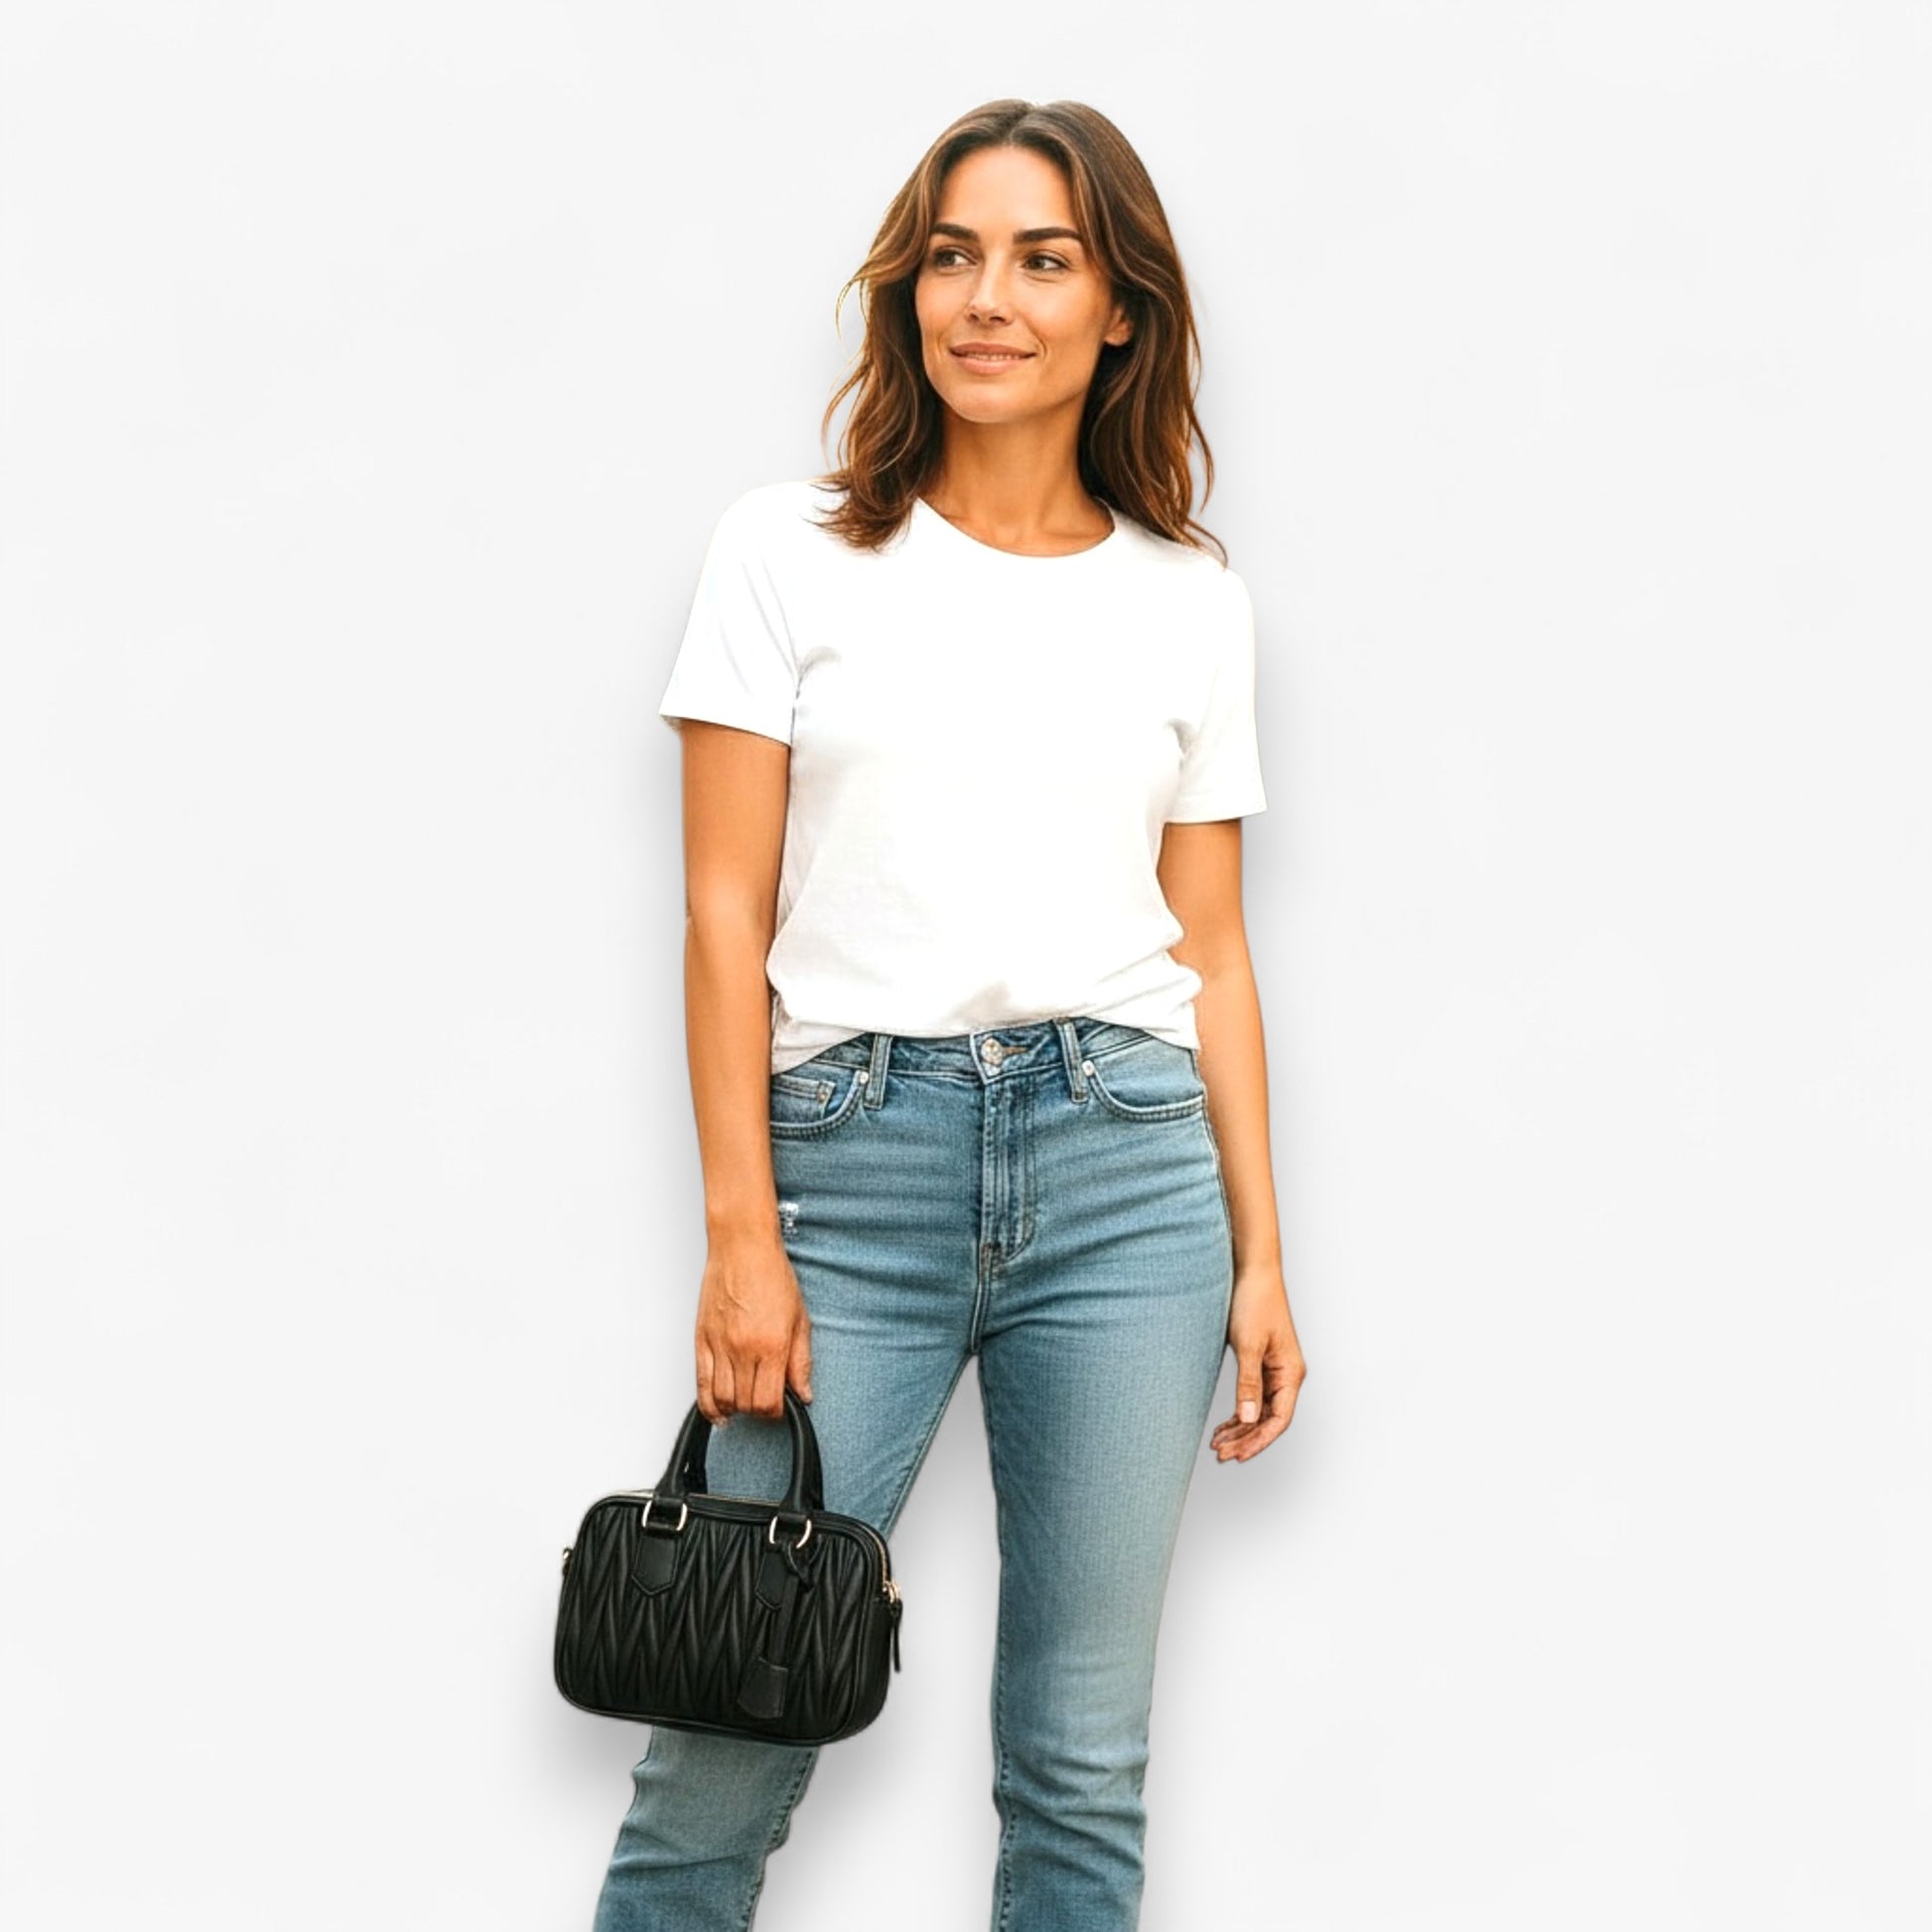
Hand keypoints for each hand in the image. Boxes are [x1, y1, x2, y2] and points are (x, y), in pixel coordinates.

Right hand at [694, 1230, 813, 1423]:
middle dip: (758, 1410)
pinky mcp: (701, 1340)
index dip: (776, 1411)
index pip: (769, 1401)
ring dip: (735, 1409)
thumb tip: (804, 1393)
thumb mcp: (800, 1319)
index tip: (781, 1406)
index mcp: (772, 1344)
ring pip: (722, 1399)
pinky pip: (700, 1385)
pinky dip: (709, 1405)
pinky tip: (719, 1411)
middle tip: (765, 1400)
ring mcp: (719, 1345)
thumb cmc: (771, 1275)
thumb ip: (801, 1361)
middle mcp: (743, 1348)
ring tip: (745, 1403)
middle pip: (746, 1405)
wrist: (742, 1248)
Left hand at [1211, 1268, 1304, 1463]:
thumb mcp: (1248, 1345)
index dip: (1258, 1441)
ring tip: (1217, 1444)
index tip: (1237, 1455)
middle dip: (1245, 1439)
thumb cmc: (1254, 1302)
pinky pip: (1252, 1398)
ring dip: (1240, 1429)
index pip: (1278, 1420)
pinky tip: (1224, 1425)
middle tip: (1220, 1453)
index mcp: (1290, 1373)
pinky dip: (1239, 1413)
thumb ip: (1248, 1383)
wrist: (1251, 1271)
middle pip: (1268, 1419)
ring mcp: (1274, 1370)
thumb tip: (1248, 1419)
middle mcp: (1286, 1375)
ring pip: (1259, 1411)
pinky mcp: (1260, 1363)